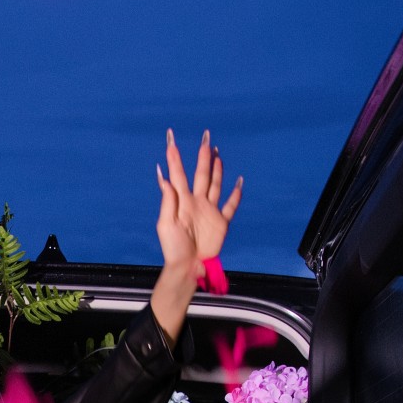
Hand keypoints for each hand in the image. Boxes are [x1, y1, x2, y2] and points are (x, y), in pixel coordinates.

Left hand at [153, 128, 242, 268]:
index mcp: (181, 201)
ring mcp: (209, 211)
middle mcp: (196, 202)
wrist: (187, 266)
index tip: (171, 139)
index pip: (177, 173)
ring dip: (217, 168)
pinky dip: (236, 193)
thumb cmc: (173, 248)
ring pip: (215, 184)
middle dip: (202, 155)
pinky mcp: (221, 222)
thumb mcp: (166, 224)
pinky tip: (238, 181)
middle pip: (201, 173)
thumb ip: (168, 200)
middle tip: (205, 136)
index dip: (174, 157)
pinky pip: (230, 205)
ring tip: (216, 152)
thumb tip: (163, 177)